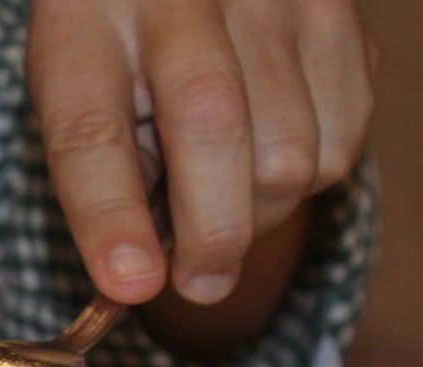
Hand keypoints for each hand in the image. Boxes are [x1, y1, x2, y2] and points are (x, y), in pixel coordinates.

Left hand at [26, 0, 372, 304]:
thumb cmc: (118, 43)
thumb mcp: (80, 92)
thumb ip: (107, 174)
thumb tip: (141, 276)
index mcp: (87, 19)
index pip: (93, 129)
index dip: (110, 216)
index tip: (131, 283)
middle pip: (212, 128)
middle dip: (211, 234)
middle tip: (198, 281)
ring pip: (290, 152)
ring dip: (258, 212)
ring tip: (222, 194)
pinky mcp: (337, 9)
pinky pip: (342, 139)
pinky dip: (307, 177)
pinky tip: (266, 149)